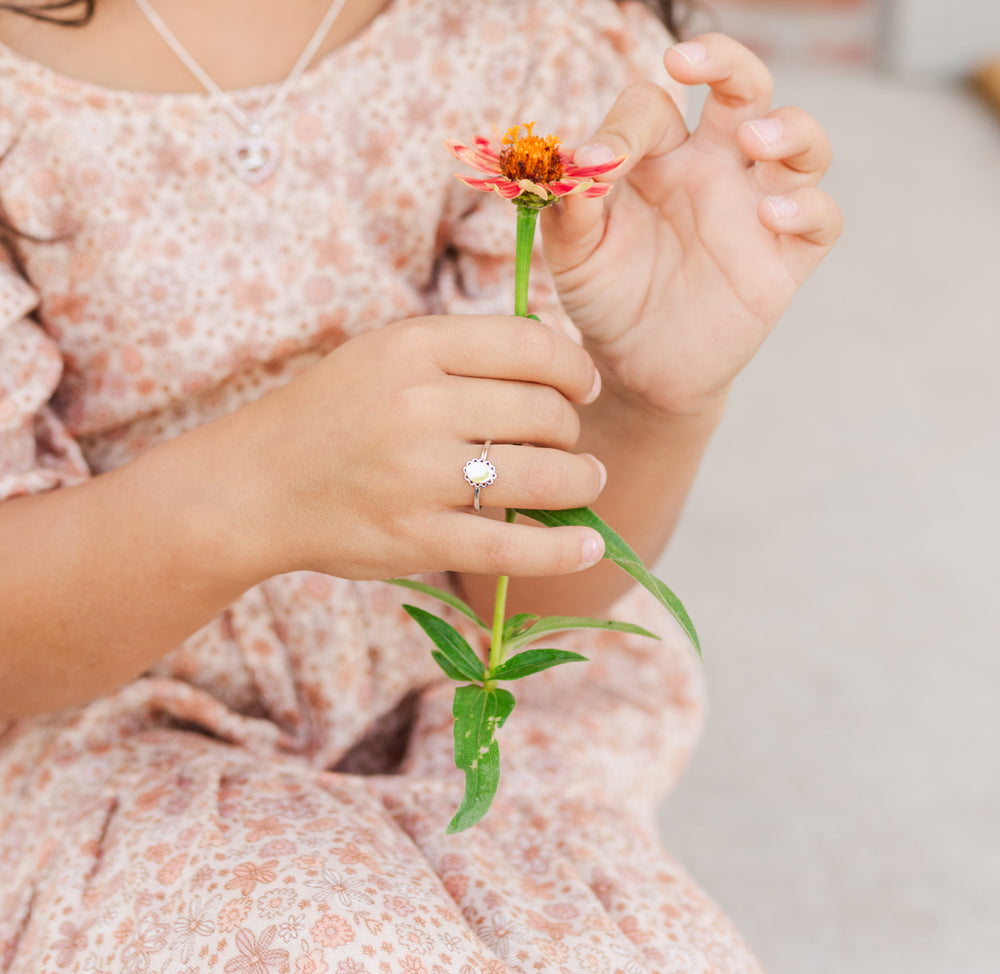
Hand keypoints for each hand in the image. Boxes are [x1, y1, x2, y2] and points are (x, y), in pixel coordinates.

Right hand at [235, 316, 606, 580]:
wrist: (256, 485)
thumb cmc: (331, 415)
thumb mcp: (384, 354)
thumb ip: (461, 353)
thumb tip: (556, 361)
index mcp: (414, 347)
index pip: (531, 343)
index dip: (575, 367)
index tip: (583, 386)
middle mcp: (419, 405)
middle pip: (545, 412)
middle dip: (572, 430)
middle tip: (568, 443)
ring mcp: (418, 475)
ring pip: (544, 476)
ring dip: (581, 482)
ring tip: (584, 483)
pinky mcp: (416, 538)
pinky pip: (513, 547)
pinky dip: (564, 551)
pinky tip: (589, 547)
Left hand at [541, 33, 842, 416]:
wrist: (635, 366)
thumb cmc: (604, 298)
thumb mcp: (573, 256)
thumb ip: (568, 210)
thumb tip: (574, 163)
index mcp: (659, 159)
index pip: (653, 108)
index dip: (626, 124)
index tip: (598, 162)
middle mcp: (714, 171)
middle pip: (743, 88)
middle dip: (726, 61)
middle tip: (689, 62)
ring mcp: (753, 211)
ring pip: (803, 144)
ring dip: (789, 127)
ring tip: (753, 138)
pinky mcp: (783, 261)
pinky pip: (822, 219)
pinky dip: (809, 208)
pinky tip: (771, 216)